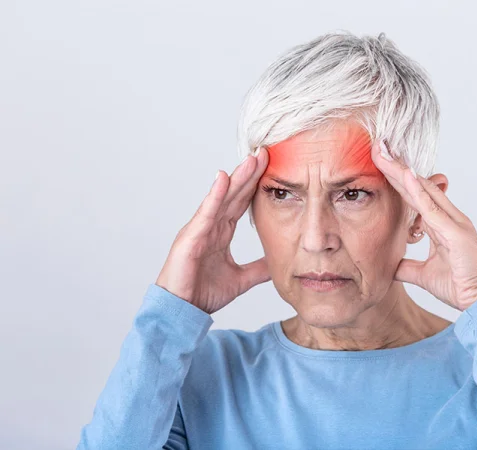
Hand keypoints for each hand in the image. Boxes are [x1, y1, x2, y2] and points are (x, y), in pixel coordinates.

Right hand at [155, 147, 270, 313]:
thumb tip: (278, 262)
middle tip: (265, 153)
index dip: (255, 185)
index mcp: (221, 233)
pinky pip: (206, 213)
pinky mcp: (190, 237)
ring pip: (221, 198)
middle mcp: (211, 226)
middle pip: (233, 194)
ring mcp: (199, 229)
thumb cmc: (202, 293)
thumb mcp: (240, 279)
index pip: (241, 203)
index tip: (271, 168)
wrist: (182, 312)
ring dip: (237, 178)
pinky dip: (215, 195)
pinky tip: (224, 179)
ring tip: (251, 159)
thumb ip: (258, 269)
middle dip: (249, 174)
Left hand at [370, 140, 476, 311]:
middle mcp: (448, 218)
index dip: (397, 180)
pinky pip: (432, 208)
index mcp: (441, 225)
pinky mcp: (455, 232)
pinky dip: (418, 191)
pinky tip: (405, 176)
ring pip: (423, 190)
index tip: (379, 164)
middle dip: (396, 168)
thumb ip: (407, 266)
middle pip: (417, 186)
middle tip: (378, 148)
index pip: (414, 196)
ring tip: (383, 153)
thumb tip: (389, 266)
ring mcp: (453, 222)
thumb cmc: (460, 285)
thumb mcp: (422, 275)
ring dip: (402, 172)